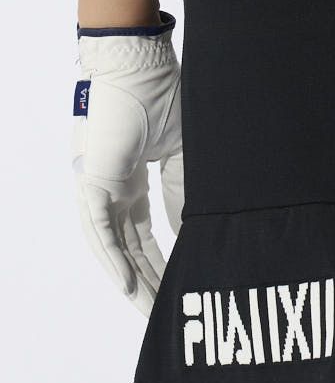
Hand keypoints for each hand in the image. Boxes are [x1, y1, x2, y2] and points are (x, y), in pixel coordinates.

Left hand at [71, 10, 183, 316]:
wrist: (140, 65)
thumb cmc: (162, 97)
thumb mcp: (183, 156)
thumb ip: (185, 195)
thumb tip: (192, 233)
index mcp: (133, 182)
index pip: (146, 236)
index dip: (164, 264)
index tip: (182, 288)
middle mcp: (113, 191)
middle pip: (130, 251)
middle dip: (149, 284)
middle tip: (165, 317)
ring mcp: (100, 187)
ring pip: (113, 247)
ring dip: (132, 280)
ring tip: (148, 311)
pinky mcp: (93, 180)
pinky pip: (101, 229)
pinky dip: (114, 258)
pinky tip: (127, 284)